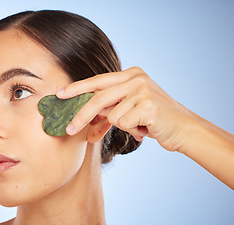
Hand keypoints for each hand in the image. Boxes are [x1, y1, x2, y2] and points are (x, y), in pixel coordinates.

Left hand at [56, 67, 194, 151]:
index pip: (97, 80)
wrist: (184, 129)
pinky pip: (124, 123)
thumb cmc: (153, 121)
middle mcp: (136, 78)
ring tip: (139, 126)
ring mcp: (143, 90)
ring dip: (122, 127)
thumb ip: (108, 111)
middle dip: (80, 116)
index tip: (59, 94)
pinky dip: (132, 131)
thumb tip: (82, 124)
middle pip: (98, 98)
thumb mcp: (128, 111)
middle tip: (68, 130)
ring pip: (112, 115)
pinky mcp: (148, 105)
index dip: (77, 88)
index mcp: (131, 74)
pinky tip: (146, 129)